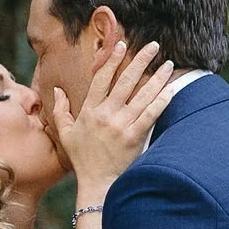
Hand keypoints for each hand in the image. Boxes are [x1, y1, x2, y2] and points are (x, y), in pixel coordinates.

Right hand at [50, 39, 177, 202]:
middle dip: (140, 60)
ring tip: (168, 65)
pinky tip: (171, 89)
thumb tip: (57, 90)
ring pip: (142, 95)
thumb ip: (60, 110)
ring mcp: (120, 125)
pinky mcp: (134, 137)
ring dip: (157, 78)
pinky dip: (161, 101)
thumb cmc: (83, 160)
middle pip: (125, 80)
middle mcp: (105, 114)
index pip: (102, 78)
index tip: (122, 44)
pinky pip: (150, 114)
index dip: (112, 59)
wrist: (97, 184)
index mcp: (89, 110)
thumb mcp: (66, 134)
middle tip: (153, 46)